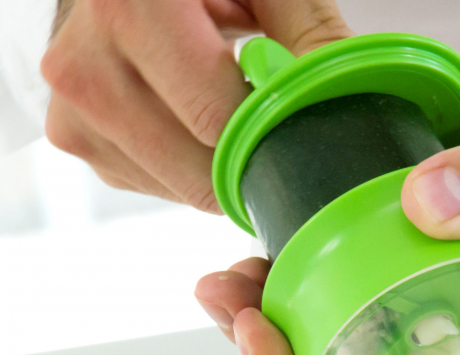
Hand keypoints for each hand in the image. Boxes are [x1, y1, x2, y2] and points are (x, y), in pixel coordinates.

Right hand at [41, 0, 350, 210]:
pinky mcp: (76, 138)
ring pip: (182, 187)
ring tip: (220, 104)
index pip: (216, 120)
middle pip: (200, 168)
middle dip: (250, 158)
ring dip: (221, 166)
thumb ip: (308, 33)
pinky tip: (189, 117)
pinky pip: (158, 184)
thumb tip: (342, 102)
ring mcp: (73, 107)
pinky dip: (189, 168)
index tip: (296, 130)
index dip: (268, 136)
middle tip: (270, 126)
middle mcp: (83, 61)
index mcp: (129, 7)